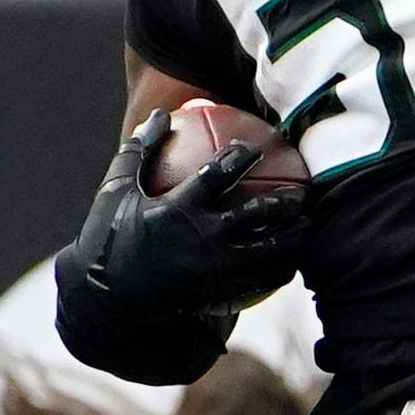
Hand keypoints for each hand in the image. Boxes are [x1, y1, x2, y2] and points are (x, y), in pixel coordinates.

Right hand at [66, 108, 311, 318]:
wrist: (106, 299)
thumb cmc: (109, 237)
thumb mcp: (116, 190)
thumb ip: (140, 150)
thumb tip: (159, 115)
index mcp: (177, 209)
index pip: (219, 174)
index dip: (242, 156)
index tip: (256, 148)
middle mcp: (200, 238)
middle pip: (257, 215)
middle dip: (285, 202)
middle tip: (302, 193)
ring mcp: (211, 269)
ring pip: (266, 252)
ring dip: (292, 239)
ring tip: (308, 228)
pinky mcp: (215, 293)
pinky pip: (257, 282)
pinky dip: (277, 271)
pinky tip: (289, 263)